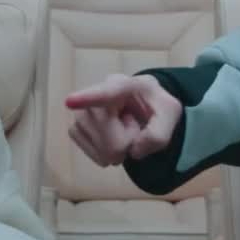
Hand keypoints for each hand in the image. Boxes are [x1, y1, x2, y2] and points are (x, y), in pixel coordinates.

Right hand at [65, 74, 181, 166]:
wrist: (144, 109)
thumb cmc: (156, 107)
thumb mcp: (170, 115)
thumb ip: (159, 134)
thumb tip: (134, 150)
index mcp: (126, 85)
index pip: (107, 92)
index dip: (88, 98)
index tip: (70, 102)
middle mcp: (98, 92)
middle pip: (106, 131)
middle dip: (125, 142)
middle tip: (134, 129)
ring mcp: (82, 110)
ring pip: (97, 143)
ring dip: (115, 149)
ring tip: (123, 133)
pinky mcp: (76, 126)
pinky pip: (86, 148)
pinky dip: (102, 154)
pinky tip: (110, 143)